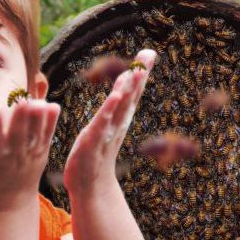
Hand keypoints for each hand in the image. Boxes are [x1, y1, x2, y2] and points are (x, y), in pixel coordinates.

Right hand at [0, 98, 60, 207]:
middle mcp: (12, 156)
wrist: (11, 199)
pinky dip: (51, 122)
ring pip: (35, 134)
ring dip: (38, 119)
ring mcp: (28, 154)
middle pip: (17, 136)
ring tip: (39, 102)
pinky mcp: (40, 152)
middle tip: (24, 101)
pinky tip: (54, 106)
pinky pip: (47, 136)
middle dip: (20, 119)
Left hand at [63, 49, 156, 195]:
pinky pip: (103, 123)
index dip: (141, 73)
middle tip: (148, 55)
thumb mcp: (108, 125)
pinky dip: (110, 109)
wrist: (90, 186)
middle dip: (139, 75)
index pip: (133, 92)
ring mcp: (107, 132)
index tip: (149, 53)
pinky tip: (115, 96)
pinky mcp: (93, 141)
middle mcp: (118, 123)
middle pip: (131, 96)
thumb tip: (125, 80)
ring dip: (127, 90)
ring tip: (134, 71)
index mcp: (120, 118)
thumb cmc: (98, 152)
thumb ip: (118, 104)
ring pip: (119, 108)